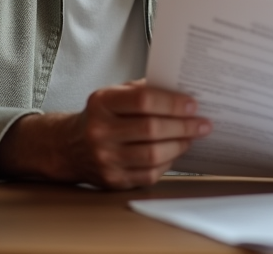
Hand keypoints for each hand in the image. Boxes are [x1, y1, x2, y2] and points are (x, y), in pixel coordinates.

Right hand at [0, 80, 209, 188]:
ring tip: (192, 137)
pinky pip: (149, 173)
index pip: (143, 101)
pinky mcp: (112, 181)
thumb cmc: (101, 115)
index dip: (172, 103)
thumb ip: (144, 90)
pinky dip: (167, 162)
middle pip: (152, 129)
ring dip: (180, 145)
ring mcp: (105, 159)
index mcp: (102, 103)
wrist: (70, 146)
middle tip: (203, 123)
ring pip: (153, 154)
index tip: (193, 104)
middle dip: (183, 126)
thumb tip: (183, 91)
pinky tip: (175, 151)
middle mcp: (100, 132)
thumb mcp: (115, 94)